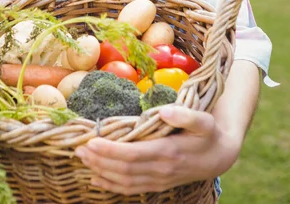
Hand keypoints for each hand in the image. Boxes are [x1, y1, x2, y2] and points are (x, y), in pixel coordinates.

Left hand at [75, 105, 241, 194]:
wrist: (220, 156)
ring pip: (124, 181)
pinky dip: (111, 185)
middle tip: (78, 149)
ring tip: (82, 159)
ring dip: (101, 172)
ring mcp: (158, 180)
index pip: (132, 155)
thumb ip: (186, 114)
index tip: (91, 142)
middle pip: (123, 170)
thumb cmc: (209, 134)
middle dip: (98, 161)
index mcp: (168, 153)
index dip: (109, 151)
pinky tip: (96, 179)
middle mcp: (160, 170)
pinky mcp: (157, 183)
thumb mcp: (204, 120)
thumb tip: (165, 110)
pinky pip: (131, 188)